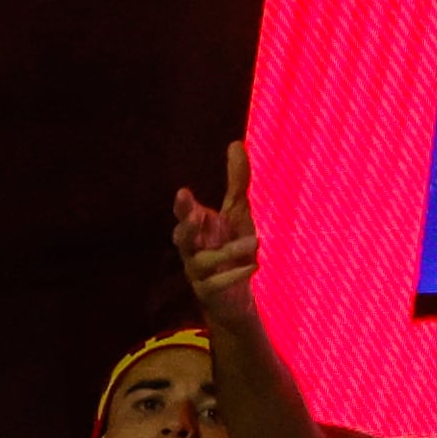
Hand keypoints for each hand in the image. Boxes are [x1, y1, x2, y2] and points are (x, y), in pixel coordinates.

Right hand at [170, 141, 262, 314]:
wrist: (234, 294)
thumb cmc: (233, 246)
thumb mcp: (238, 212)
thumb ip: (236, 181)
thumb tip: (236, 143)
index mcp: (197, 228)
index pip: (185, 214)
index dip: (183, 206)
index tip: (184, 192)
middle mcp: (192, 249)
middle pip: (181, 237)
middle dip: (186, 225)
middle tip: (197, 213)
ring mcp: (198, 272)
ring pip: (202, 262)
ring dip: (229, 251)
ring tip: (255, 240)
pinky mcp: (209, 293)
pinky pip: (216, 285)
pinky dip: (234, 275)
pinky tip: (254, 265)